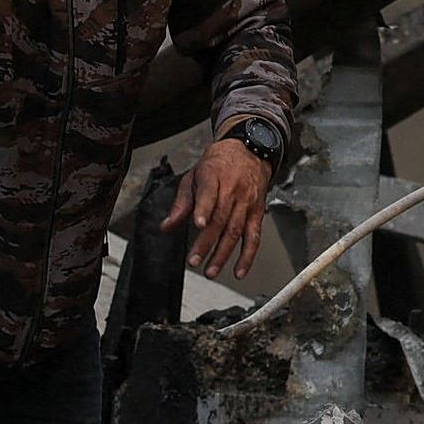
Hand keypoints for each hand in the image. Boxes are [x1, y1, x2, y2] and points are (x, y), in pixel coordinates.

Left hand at [170, 137, 270, 279]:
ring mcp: (247, 203)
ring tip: (210, 271)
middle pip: (220, 219)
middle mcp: (232, 190)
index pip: (209, 193)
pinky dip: (247, 256)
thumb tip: (167, 225)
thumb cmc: (219, 165)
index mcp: (213, 177)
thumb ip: (181, 202)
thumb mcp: (195, 175)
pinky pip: (254, 237)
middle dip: (206, 243)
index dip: (204, 209)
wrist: (250, 152)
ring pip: (235, 232)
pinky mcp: (257, 214)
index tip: (198, 223)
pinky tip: (238, 271)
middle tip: (194, 261)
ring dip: (223, 254)